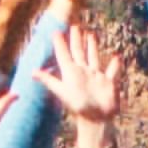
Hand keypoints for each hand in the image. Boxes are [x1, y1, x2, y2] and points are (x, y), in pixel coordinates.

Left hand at [45, 9, 131, 143]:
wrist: (96, 120)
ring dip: (92, 46)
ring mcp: (96, 76)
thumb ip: (49, 81)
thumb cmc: (78, 106)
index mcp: (72, 73)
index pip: (64, 54)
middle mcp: (83, 72)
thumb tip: (31, 72)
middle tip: (74, 26)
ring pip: (93, 57)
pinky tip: (116, 56)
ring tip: (91, 34)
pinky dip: (115, 64)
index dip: (60, 43)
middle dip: (77, 40)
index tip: (56, 32)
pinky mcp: (108, 82)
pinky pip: (112, 71)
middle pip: (79, 52)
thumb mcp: (62, 92)